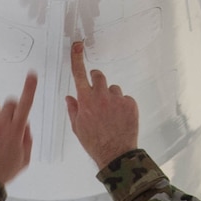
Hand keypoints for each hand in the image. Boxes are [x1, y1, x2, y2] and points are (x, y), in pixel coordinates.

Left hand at [0, 71, 38, 184]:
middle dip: (11, 110)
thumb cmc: (3, 171)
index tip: (32, 75)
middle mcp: (1, 123)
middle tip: (8, 122)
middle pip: (8, 103)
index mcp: (16, 130)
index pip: (25, 104)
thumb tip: (24, 125)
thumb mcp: (24, 160)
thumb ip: (27, 139)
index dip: (30, 88)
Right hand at [65, 41, 138, 169]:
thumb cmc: (95, 143)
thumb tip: (70, 98)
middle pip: (98, 75)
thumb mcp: (77, 128)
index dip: (77, 59)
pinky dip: (122, 105)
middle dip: (97, 79)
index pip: (79, 74)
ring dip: (110, 96)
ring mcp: (117, 99)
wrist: (115, 154)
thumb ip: (73, 109)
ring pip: (113, 88)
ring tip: (110, 113)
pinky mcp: (130, 104)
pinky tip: (120, 118)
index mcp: (85, 101)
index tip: (77, 46)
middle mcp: (101, 96)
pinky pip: (125, 98)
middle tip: (97, 92)